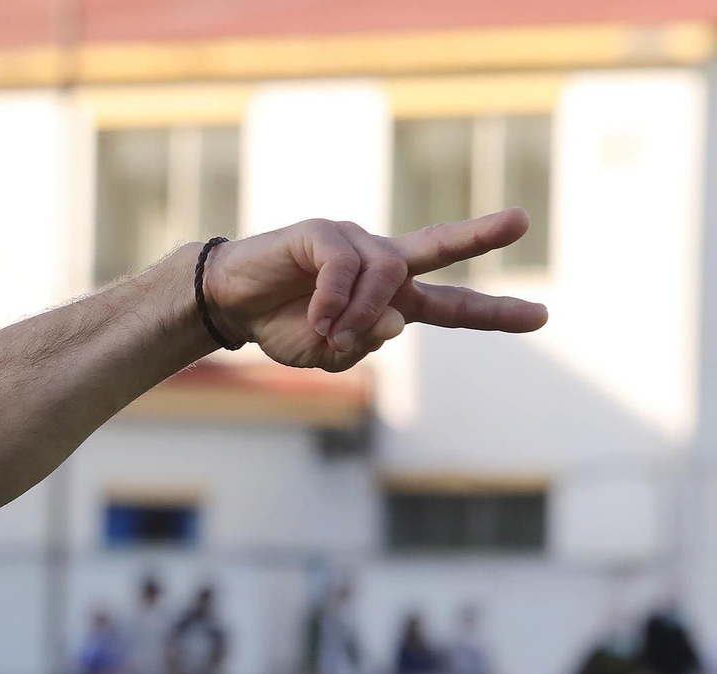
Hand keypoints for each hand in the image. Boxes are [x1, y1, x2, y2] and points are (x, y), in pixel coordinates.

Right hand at [200, 209, 548, 371]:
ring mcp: (351, 243)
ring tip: (330, 335)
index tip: (541, 317)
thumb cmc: (280, 327)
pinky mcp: (320, 233)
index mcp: (390, 296)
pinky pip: (342, 266)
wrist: (230, 305)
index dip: (494, 313)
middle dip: (479, 235)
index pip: (451, 305)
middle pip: (437, 246)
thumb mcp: (327, 353)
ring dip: (362, 312)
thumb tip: (395, 321)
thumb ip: (364, 342)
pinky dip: (334, 298)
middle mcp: (379, 261)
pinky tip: (317, 319)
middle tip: (519, 221)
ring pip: (386, 274)